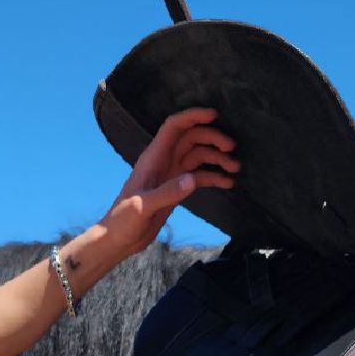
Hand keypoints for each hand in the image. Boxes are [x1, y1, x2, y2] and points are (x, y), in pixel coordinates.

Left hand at [99, 107, 238, 257]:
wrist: (118, 240)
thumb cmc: (123, 221)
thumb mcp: (142, 207)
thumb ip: (167, 193)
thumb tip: (192, 180)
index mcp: (153, 158)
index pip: (174, 127)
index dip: (193, 116)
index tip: (215, 115)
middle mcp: (163, 162)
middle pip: (191, 138)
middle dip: (212, 138)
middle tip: (233, 149)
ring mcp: (171, 175)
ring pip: (198, 157)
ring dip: (217, 159)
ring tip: (235, 168)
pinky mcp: (176, 190)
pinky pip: (198, 177)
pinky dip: (214, 177)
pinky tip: (228, 183)